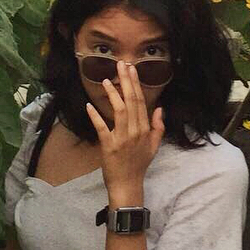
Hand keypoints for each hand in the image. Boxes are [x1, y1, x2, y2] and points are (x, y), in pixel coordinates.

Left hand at [85, 61, 164, 198]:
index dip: (136, 84)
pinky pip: (102, 128)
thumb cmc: (139, 164)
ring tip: (107, 80)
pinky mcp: (108, 145)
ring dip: (113, 94)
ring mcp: (122, 138)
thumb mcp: (154, 145)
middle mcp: (135, 131)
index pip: (141, 101)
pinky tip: (89, 105)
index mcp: (144, 129)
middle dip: (126, 81)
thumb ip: (158, 127)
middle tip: (121, 64)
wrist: (128, 184)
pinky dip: (96, 116)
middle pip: (131, 101)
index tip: (132, 69)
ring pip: (119, 110)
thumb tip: (160, 108)